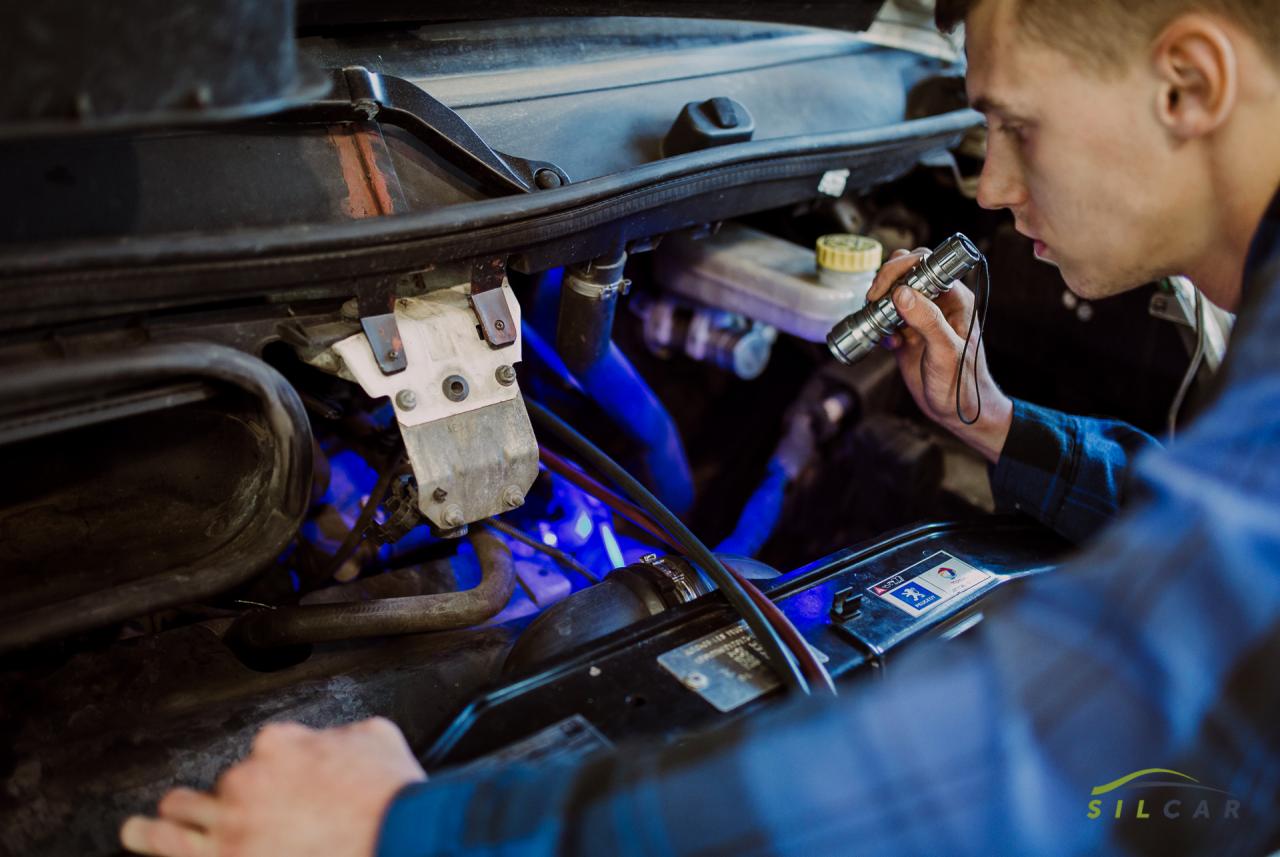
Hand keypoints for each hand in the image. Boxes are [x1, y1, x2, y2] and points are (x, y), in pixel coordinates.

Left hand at [120, 717, 425, 856]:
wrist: (394, 833)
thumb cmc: (389, 794)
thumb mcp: (376, 737)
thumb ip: (343, 735)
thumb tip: (337, 739)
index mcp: (282, 743)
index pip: (263, 748)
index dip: (272, 766)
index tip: (280, 780)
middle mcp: (248, 778)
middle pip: (221, 783)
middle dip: (217, 795)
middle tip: (215, 805)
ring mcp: (233, 823)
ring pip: (183, 815)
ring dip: (167, 818)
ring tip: (143, 827)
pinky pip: (175, 850)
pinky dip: (154, 842)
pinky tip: (138, 838)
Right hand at [866, 248, 1013, 463]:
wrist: (957, 412)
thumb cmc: (962, 383)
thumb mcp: (946, 351)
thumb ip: (927, 320)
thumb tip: (902, 293)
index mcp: (954, 298)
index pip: (926, 264)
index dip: (903, 268)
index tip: (886, 288)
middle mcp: (937, 302)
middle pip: (907, 271)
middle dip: (886, 280)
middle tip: (874, 299)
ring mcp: (921, 317)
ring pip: (894, 292)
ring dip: (880, 303)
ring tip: (879, 321)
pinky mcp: (907, 333)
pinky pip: (887, 317)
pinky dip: (880, 326)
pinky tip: (888, 344)